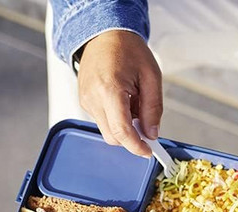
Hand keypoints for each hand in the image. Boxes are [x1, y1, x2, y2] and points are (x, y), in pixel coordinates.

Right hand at [77, 30, 162, 156]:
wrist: (104, 33)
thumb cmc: (128, 49)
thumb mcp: (151, 76)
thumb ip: (153, 108)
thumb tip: (151, 133)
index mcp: (109, 90)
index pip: (121, 132)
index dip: (136, 146)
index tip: (148, 151)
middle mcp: (92, 98)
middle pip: (112, 136)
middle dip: (132, 136)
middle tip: (147, 121)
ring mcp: (85, 100)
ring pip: (107, 129)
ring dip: (124, 125)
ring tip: (133, 99)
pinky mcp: (83, 100)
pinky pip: (102, 119)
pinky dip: (116, 116)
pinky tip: (123, 98)